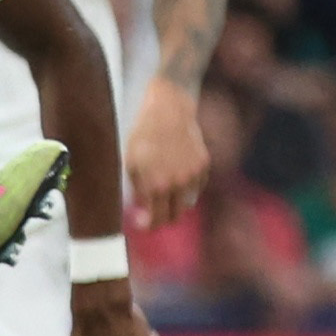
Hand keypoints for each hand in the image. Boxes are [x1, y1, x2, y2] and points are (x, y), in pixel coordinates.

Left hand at [126, 80, 208, 227]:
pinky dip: (187, 188)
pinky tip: (177, 179)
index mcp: (157, 185)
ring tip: (164, 196)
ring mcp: (193, 175)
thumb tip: (141, 210)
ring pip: (187, 202)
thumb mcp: (131, 163)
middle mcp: (178, 183)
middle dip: (163, 218)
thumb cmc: (143, 135)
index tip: (143, 224)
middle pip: (174, 215)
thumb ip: (137, 189)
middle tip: (153, 214)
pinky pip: (196, 187)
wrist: (168, 110)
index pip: (156, 218)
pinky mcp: (204, 165)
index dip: (149, 225)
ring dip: (175, 203)